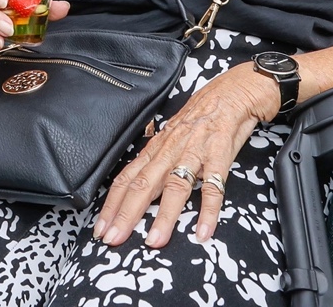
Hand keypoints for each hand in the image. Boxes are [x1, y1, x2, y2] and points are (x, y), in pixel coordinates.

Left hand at [94, 68, 280, 248]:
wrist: (232, 92)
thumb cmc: (201, 117)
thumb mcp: (173, 137)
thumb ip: (157, 160)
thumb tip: (137, 187)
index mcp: (157, 149)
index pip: (127, 179)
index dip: (112, 205)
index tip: (100, 229)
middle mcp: (171, 150)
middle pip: (144, 184)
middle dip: (126, 214)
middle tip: (113, 239)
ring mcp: (195, 152)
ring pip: (175, 185)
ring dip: (164, 215)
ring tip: (154, 240)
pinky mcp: (220, 154)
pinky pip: (215, 185)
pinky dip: (209, 210)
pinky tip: (203, 231)